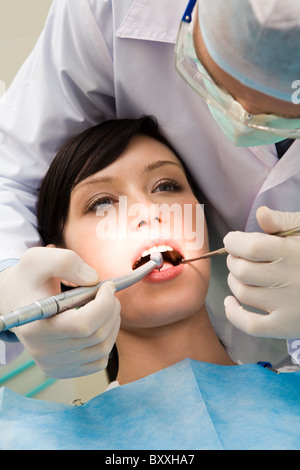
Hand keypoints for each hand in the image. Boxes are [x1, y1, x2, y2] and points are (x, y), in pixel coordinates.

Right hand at [0, 247, 120, 377]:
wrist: (14, 301)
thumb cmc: (28, 279)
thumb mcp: (39, 260)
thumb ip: (67, 262)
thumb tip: (94, 279)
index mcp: (36, 326)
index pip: (83, 324)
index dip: (104, 304)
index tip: (108, 286)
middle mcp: (43, 351)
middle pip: (96, 336)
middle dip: (111, 309)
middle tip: (109, 292)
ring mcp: (53, 364)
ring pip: (102, 350)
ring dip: (112, 323)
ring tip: (106, 306)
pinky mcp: (62, 370)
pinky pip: (99, 362)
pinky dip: (106, 341)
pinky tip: (98, 324)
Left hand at [223, 206, 299, 338]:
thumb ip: (283, 222)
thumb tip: (261, 213)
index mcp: (293, 252)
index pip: (251, 247)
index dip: (233, 243)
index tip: (232, 241)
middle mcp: (289, 279)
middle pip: (242, 270)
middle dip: (233, 261)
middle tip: (238, 257)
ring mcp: (288, 305)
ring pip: (243, 293)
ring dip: (233, 282)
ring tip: (240, 275)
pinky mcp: (286, 326)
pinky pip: (250, 325)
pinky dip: (234, 314)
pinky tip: (231, 302)